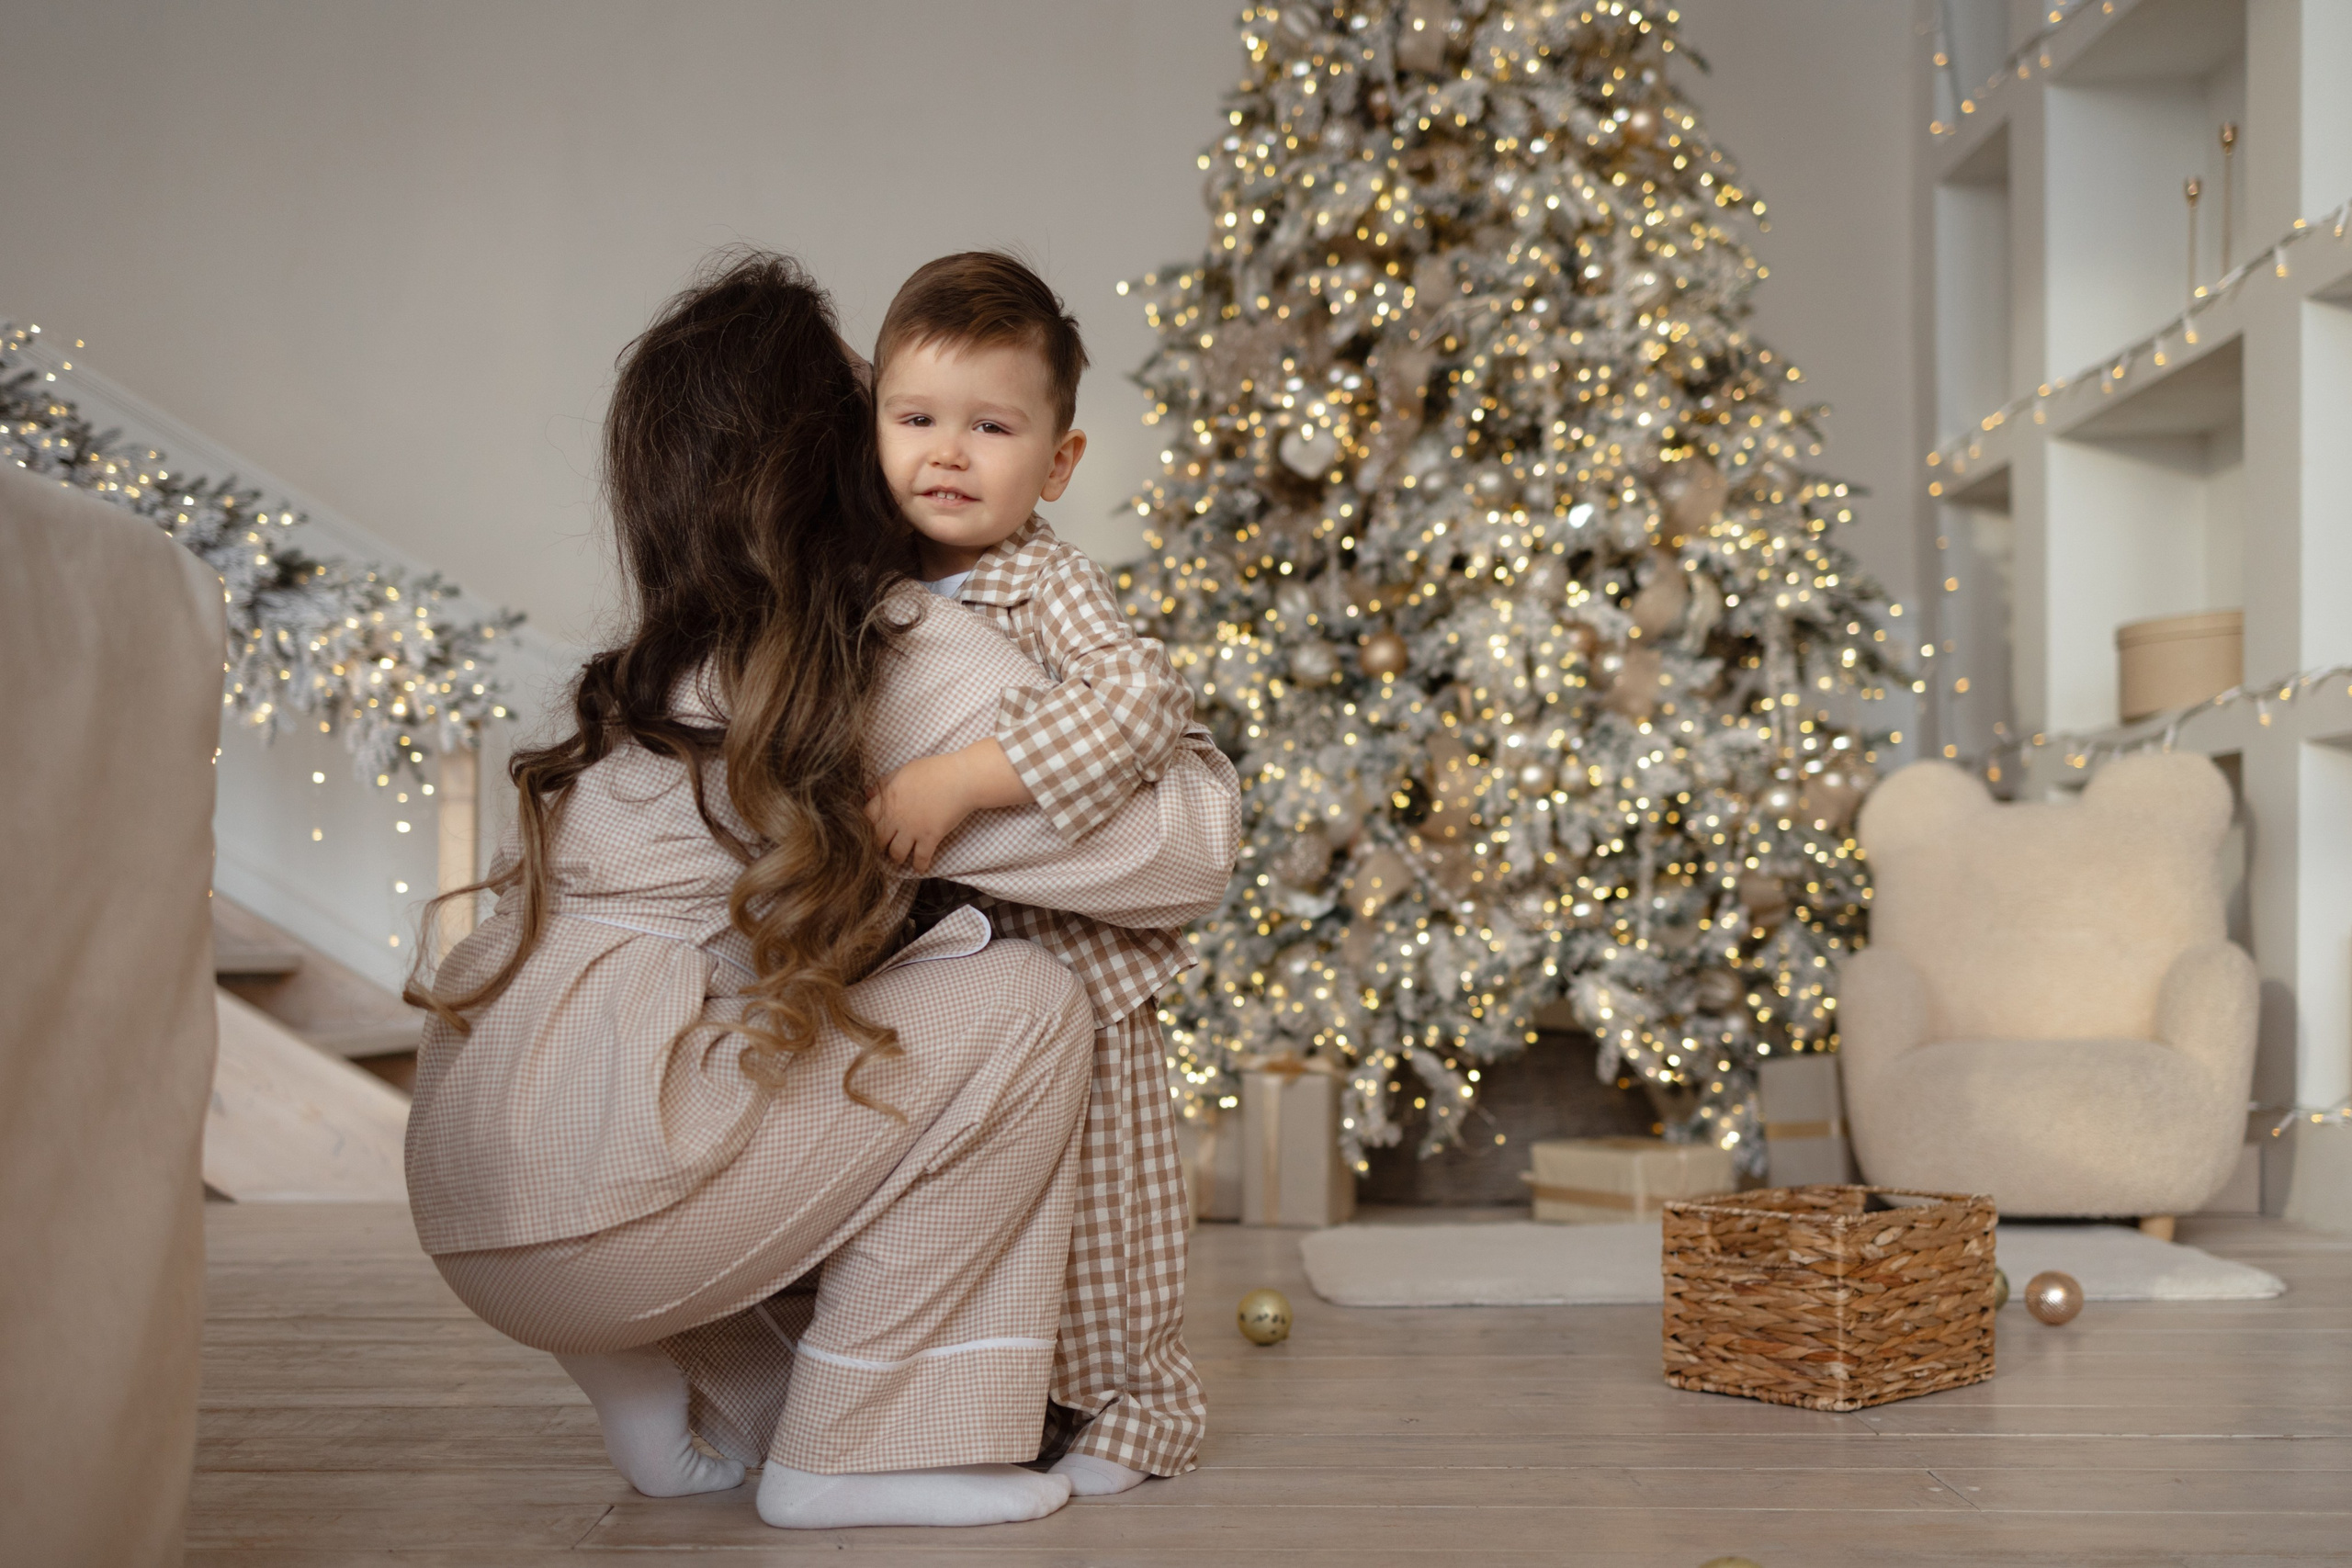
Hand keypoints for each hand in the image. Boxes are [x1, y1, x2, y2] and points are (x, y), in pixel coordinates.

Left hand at [865, 752, 975, 875]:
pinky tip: (920, 867)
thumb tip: (868, 793)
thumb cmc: (934, 770)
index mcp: (889, 799)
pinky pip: (920, 858)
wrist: (961, 779)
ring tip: (900, 858)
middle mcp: (897, 817)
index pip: (866, 818)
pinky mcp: (930, 838)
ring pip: (896, 853)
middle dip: (879, 845)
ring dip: (897, 857)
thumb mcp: (905, 770)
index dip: (868, 824)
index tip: (873, 827)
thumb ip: (885, 782)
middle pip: (878, 840)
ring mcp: (913, 829)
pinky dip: (919, 865)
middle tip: (884, 847)